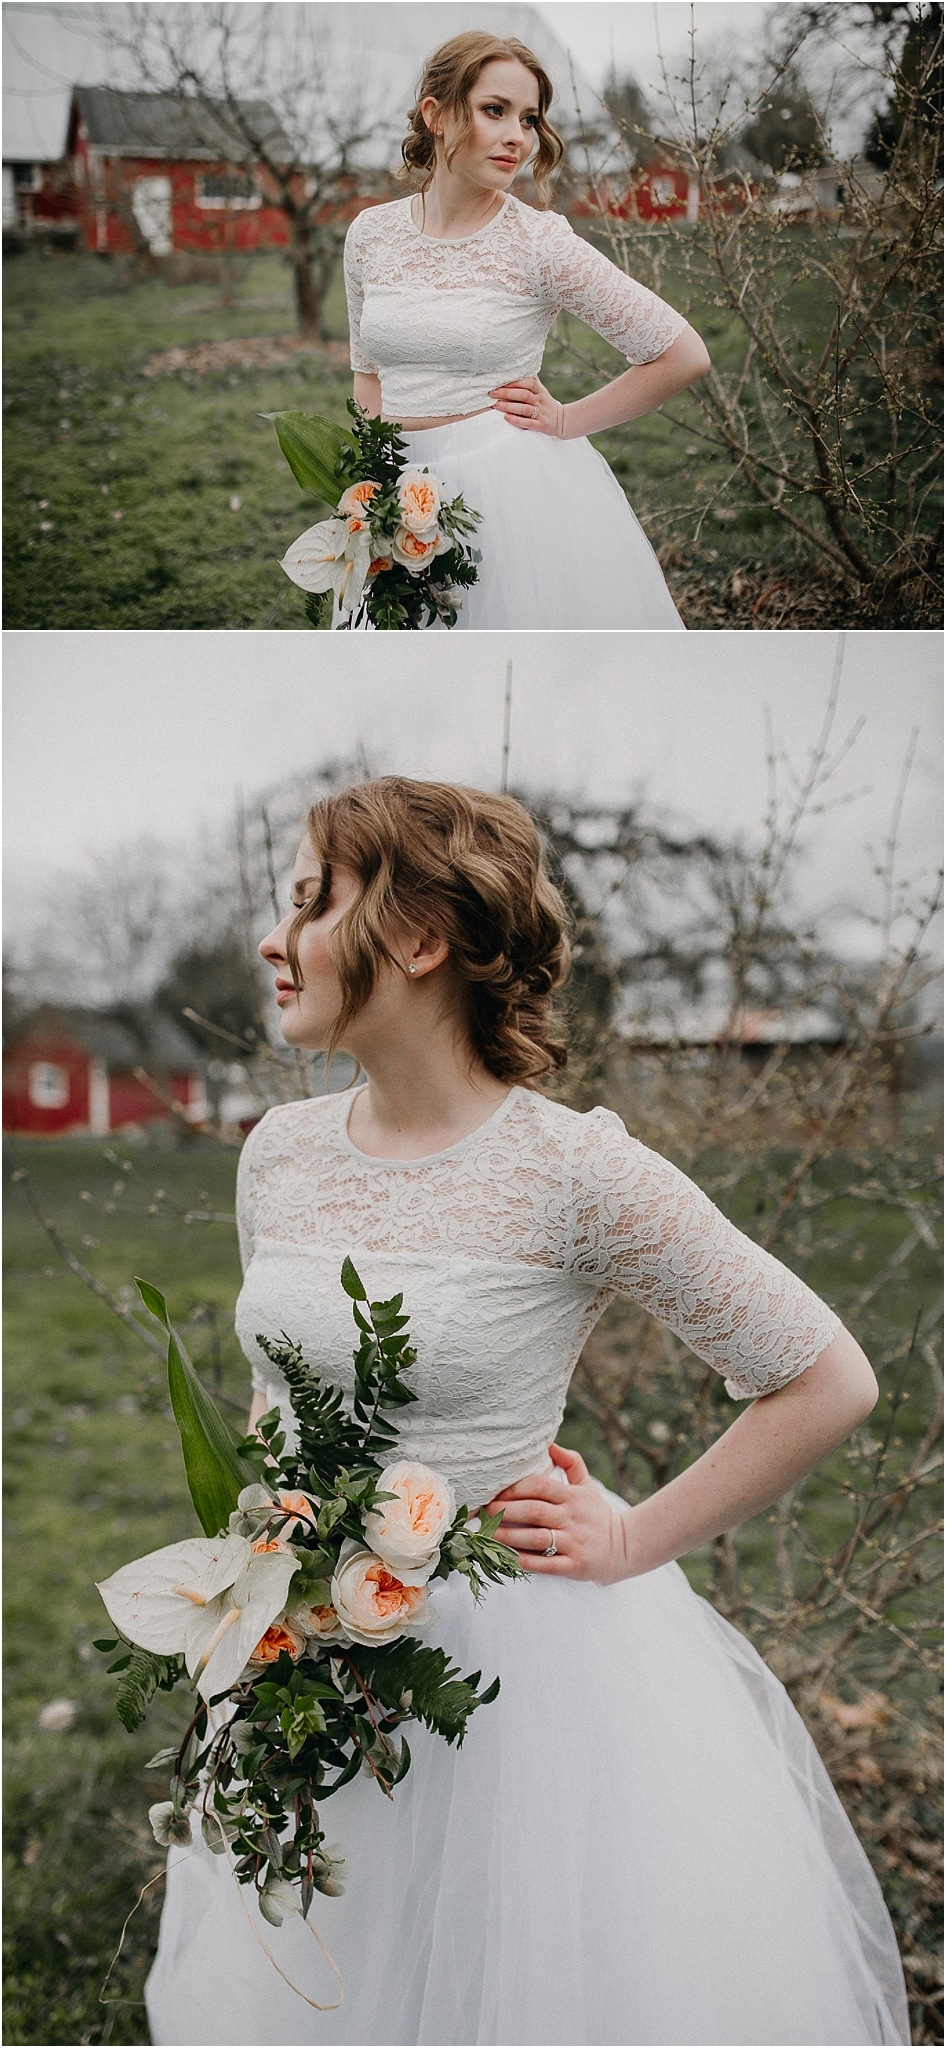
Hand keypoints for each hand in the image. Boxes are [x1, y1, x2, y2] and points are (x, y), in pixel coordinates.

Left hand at [484, 1443, 631, 1582]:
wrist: (624, 1548)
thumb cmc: (597, 1515)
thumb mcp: (588, 1486)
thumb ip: (571, 1462)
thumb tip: (550, 1444)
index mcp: (572, 1497)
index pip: (540, 1486)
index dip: (515, 1489)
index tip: (495, 1494)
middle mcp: (572, 1518)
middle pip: (534, 1511)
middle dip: (505, 1512)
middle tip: (483, 1513)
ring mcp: (574, 1542)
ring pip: (536, 1538)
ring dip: (508, 1537)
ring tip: (487, 1535)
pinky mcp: (575, 1565)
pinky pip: (545, 1564)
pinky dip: (524, 1561)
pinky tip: (506, 1558)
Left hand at [489, 375, 565, 436]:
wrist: (561, 420)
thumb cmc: (544, 402)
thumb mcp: (540, 389)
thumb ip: (530, 379)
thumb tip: (515, 366)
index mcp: (539, 390)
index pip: (527, 382)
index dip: (514, 382)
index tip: (499, 382)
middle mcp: (540, 400)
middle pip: (524, 394)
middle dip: (507, 393)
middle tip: (492, 393)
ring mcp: (541, 413)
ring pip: (525, 409)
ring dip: (509, 407)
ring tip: (496, 405)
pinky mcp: (541, 425)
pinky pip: (529, 423)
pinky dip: (517, 420)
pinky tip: (506, 418)